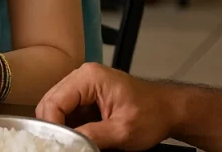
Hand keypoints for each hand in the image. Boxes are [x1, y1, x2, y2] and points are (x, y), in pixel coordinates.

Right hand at [36, 62, 174, 150]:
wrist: (169, 110)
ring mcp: (84, 85)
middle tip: (63, 146)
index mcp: (89, 77)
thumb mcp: (122, 131)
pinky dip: (70, 126)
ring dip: (62, 127)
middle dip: (54, 126)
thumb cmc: (152, 114)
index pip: (54, 101)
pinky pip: (68, 111)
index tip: (59, 145)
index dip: (52, 126)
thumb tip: (68, 145)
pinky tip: (78, 138)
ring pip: (57, 108)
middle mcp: (82, 76)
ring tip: (72, 143)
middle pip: (51, 102)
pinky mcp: (88, 95)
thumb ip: (91, 137)